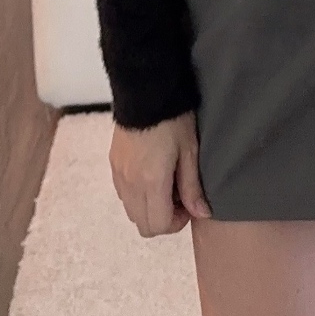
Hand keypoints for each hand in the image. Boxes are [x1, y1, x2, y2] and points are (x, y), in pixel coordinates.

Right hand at [110, 110, 211, 236]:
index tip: (188, 204)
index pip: (158, 225)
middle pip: (142, 224)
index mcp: (151, 182)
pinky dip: (138, 195)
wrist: (145, 90)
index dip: (177, 222)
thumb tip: (201, 214)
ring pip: (131, 211)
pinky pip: (123, 194)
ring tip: (166, 184)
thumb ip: (192, 186)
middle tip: (179, 197)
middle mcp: (130, 184)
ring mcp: (119, 174)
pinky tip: (151, 174)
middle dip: (163, 218)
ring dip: (149, 207)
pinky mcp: (113, 164)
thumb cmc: (173, 119)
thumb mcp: (189, 151)